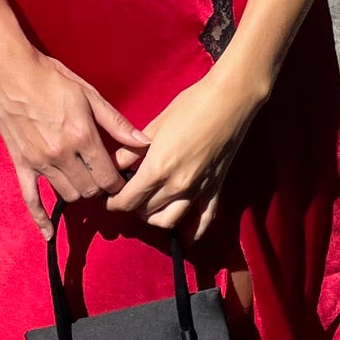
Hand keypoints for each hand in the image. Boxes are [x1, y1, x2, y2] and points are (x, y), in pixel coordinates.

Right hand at [0, 45, 149, 235]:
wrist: (10, 73)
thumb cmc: (52, 79)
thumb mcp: (90, 95)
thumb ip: (116, 123)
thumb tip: (143, 141)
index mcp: (83, 137)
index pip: (108, 176)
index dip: (119, 182)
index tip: (122, 180)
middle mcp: (62, 155)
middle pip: (90, 190)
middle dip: (101, 188)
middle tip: (104, 179)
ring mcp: (40, 162)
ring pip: (68, 194)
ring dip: (79, 193)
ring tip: (84, 182)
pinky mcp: (22, 164)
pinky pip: (31, 199)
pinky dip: (40, 218)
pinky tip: (49, 234)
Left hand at [105, 65, 265, 240]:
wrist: (230, 99)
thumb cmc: (191, 105)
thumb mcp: (155, 125)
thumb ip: (132, 151)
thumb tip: (116, 165)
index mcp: (158, 167)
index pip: (127, 199)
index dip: (114, 202)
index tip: (109, 198)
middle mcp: (177, 185)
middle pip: (145, 211)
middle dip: (132, 206)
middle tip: (128, 195)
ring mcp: (198, 190)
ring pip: (169, 221)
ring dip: (155, 218)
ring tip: (149, 207)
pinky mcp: (215, 189)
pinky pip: (204, 221)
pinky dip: (193, 234)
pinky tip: (185, 239)